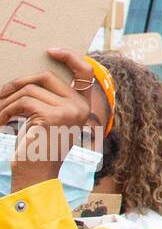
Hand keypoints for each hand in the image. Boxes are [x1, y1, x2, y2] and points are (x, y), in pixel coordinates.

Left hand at [0, 49, 105, 192]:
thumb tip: (28, 80)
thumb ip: (48, 102)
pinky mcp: (54, 116)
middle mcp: (81, 107)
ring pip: (31, 89)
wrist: (36, 179)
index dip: (70, 57)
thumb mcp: (47, 122)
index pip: (85, 73)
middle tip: (1, 93)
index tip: (51, 50)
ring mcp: (70, 111)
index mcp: (84, 108)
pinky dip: (6, 110)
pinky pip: (24, 102)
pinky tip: (1, 122)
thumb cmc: (37, 152)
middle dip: (19, 82)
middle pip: (47, 77)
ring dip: (7, 101)